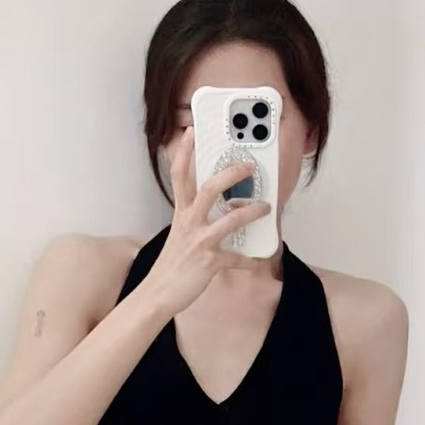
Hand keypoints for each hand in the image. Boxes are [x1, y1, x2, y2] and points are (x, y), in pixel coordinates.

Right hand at [141, 128, 270, 319]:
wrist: (159, 293)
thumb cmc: (172, 264)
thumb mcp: (180, 234)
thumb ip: (196, 219)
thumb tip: (221, 209)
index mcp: (181, 214)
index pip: (179, 175)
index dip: (185, 152)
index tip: (193, 131)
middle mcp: (189, 223)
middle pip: (208, 189)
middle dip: (230, 174)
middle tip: (248, 166)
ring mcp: (200, 242)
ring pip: (229, 220)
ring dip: (251, 212)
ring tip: (265, 207)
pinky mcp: (210, 262)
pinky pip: (237, 258)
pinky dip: (250, 259)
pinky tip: (259, 258)